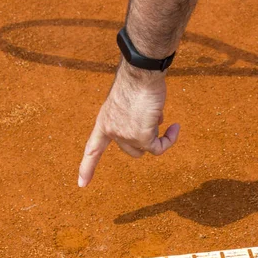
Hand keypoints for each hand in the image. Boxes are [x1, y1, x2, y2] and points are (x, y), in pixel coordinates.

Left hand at [78, 63, 179, 186]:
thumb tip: (153, 125)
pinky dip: (169, 140)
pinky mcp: (142, 137)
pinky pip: (158, 148)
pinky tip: (175, 127)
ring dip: (157, 135)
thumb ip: (134, 117)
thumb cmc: (136, 81)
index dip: (87, 167)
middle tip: (151, 117)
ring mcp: (126, 136)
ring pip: (146, 148)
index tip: (82, 184)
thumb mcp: (129, 102)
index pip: (92, 150)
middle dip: (144, 136)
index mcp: (104, 122)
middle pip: (131, 149)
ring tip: (159, 113)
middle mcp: (112, 131)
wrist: (141, 74)